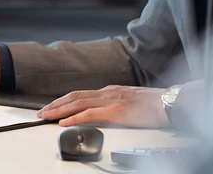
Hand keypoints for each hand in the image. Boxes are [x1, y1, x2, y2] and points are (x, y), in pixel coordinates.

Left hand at [37, 85, 170, 127]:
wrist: (171, 103)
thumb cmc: (156, 105)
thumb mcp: (131, 102)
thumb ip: (116, 105)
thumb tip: (106, 113)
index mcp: (110, 91)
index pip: (80, 94)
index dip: (63, 100)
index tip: (51, 107)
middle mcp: (108, 92)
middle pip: (74, 96)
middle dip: (55, 104)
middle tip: (41, 112)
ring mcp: (111, 100)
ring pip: (77, 103)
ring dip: (59, 110)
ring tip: (46, 116)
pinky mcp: (116, 111)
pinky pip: (90, 114)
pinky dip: (74, 117)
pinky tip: (64, 122)